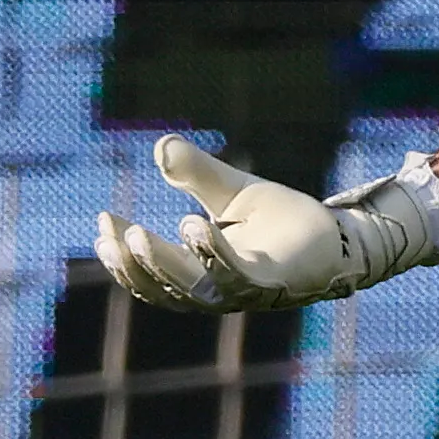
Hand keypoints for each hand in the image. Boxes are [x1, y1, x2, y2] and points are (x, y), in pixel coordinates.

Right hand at [93, 135, 438, 312]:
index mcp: (199, 275)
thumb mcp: (230, 192)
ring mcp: (245, 292)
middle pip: (163, 288)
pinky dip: (213, 255)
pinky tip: (195, 226)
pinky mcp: (274, 284)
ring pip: (193, 289)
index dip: (122, 256)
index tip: (102, 223)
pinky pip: (238, 276)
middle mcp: (217, 291)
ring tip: (140, 234)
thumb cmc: (281, 221)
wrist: (336, 234)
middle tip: (112, 233)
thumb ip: (197, 174)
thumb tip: (161, 145)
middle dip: (134, 264)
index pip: (150, 274)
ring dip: (164, 263)